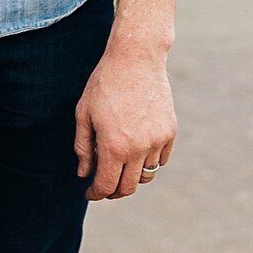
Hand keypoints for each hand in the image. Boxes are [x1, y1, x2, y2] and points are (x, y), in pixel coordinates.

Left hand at [74, 40, 176, 200]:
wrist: (136, 59)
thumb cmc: (105, 84)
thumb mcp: (84, 115)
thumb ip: (83, 148)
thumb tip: (84, 174)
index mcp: (113, 147)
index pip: (105, 185)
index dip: (95, 193)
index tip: (89, 192)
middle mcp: (138, 149)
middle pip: (127, 188)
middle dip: (113, 191)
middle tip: (103, 186)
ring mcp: (157, 141)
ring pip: (145, 175)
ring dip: (131, 176)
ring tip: (119, 165)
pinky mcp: (169, 132)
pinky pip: (161, 159)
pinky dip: (148, 162)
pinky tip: (136, 152)